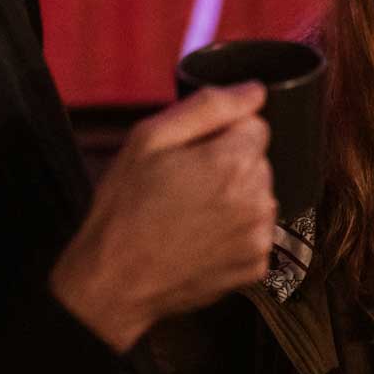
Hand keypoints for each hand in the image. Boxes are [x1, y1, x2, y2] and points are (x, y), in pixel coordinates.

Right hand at [50, 83, 275, 352]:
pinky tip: (201, 238)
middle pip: (258, 161)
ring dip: (235, 198)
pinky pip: (255, 232)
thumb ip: (210, 106)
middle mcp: (258, 199)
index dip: (220, 135)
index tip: (190, 155)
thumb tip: (256, 91)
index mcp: (234, 162)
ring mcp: (259, 237)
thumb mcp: (149, 139)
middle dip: (229, 165)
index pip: (256, 126)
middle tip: (184, 185)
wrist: (114, 282)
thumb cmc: (125, 206)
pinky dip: (235, 232)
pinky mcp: (255, 266)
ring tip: (190, 213)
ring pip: (259, 196)